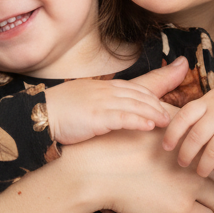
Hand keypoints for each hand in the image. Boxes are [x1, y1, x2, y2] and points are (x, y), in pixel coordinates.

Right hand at [45, 78, 171, 144]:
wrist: (39, 116)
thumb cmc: (59, 112)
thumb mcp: (84, 101)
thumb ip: (102, 101)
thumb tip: (112, 111)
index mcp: (103, 86)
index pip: (135, 87)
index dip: (152, 95)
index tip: (165, 104)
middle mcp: (105, 91)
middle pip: (140, 94)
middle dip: (159, 104)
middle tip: (174, 115)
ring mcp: (101, 102)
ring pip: (135, 104)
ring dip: (154, 112)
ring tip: (169, 122)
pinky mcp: (96, 117)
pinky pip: (122, 117)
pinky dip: (139, 120)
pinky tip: (150, 126)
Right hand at [61, 122, 213, 212]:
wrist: (97, 170)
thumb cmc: (110, 145)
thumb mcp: (140, 117)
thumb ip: (159, 111)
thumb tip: (167, 94)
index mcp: (185, 139)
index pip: (211, 151)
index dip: (213, 162)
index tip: (213, 168)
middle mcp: (192, 161)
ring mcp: (189, 186)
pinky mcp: (182, 209)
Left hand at [162, 80, 213, 176]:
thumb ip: (197, 110)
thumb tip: (170, 126)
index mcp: (207, 102)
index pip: (184, 117)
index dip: (172, 133)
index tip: (166, 147)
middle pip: (196, 137)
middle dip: (186, 154)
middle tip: (182, 164)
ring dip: (204, 165)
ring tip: (201, 172)